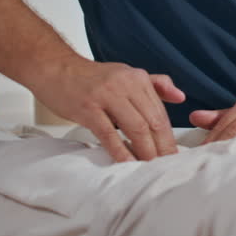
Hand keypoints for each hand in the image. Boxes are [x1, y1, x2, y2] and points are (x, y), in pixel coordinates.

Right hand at [31, 56, 185, 161]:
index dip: (169, 136)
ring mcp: (106, 95)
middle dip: (162, 147)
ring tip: (151, 168)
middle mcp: (126, 85)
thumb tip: (181, 97)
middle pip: (152, 121)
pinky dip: (119, 150)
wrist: (54, 67)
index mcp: (138, 78)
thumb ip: (155, 85)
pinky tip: (126, 163)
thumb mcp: (126, 75)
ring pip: (136, 128)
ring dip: (146, 151)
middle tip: (168, 166)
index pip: (160, 112)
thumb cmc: (90, 78)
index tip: (174, 155)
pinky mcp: (88, 107)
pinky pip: (108, 133)